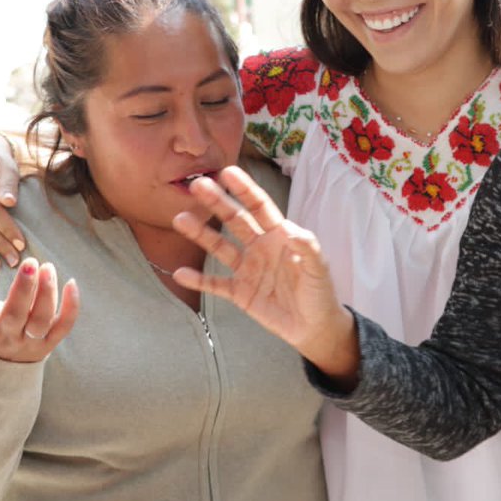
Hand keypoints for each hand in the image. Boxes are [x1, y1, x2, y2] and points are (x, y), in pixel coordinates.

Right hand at [0, 258, 78, 363]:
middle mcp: (7, 336)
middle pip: (17, 314)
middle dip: (24, 288)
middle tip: (30, 261)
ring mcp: (30, 340)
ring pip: (42, 319)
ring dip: (48, 293)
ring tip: (48, 267)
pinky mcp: (50, 342)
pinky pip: (64, 325)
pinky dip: (71, 307)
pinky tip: (72, 283)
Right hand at [172, 166, 360, 383]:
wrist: (314, 327)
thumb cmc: (320, 293)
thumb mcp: (319, 270)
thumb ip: (309, 249)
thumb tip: (293, 230)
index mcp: (280, 236)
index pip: (260, 207)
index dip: (245, 190)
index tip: (228, 173)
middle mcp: (260, 247)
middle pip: (235, 220)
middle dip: (218, 202)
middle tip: (198, 185)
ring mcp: (247, 269)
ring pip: (220, 247)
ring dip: (201, 234)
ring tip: (180, 219)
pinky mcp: (239, 293)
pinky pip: (215, 285)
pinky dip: (198, 280)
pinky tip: (180, 273)